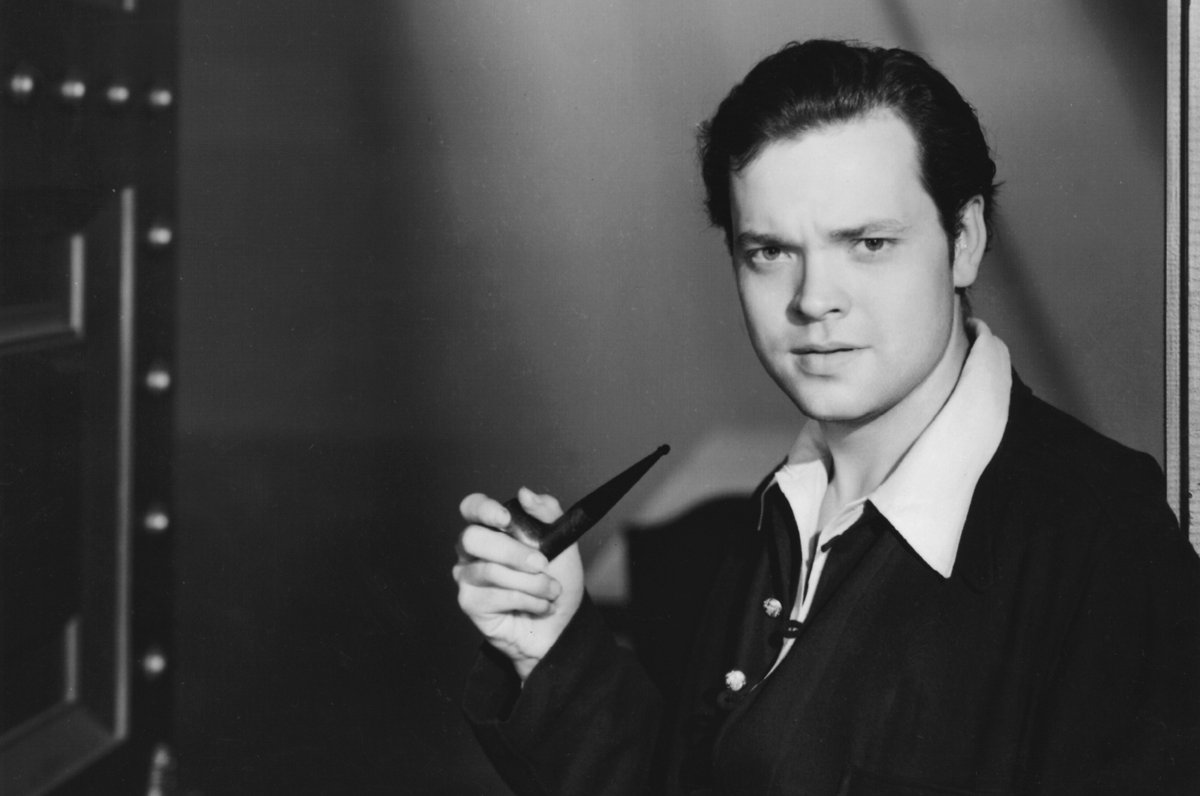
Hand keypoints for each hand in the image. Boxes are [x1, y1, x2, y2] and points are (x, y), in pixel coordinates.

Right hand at [453, 488, 584, 679]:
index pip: (472, 507)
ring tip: (551, 590)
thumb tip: (525, 494)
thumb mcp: (562, 542)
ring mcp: (467, 576)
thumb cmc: (556, 580)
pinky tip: (539, 606)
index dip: (484, 509)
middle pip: (473, 538)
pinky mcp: (469, 603)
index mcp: (491, 528)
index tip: (506, 520)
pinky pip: (495, 596)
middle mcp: (472, 550)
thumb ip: (548, 513)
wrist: (561, 624)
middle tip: (542, 563)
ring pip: (490, 570)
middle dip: (512, 552)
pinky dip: (527, 600)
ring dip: (531, 582)